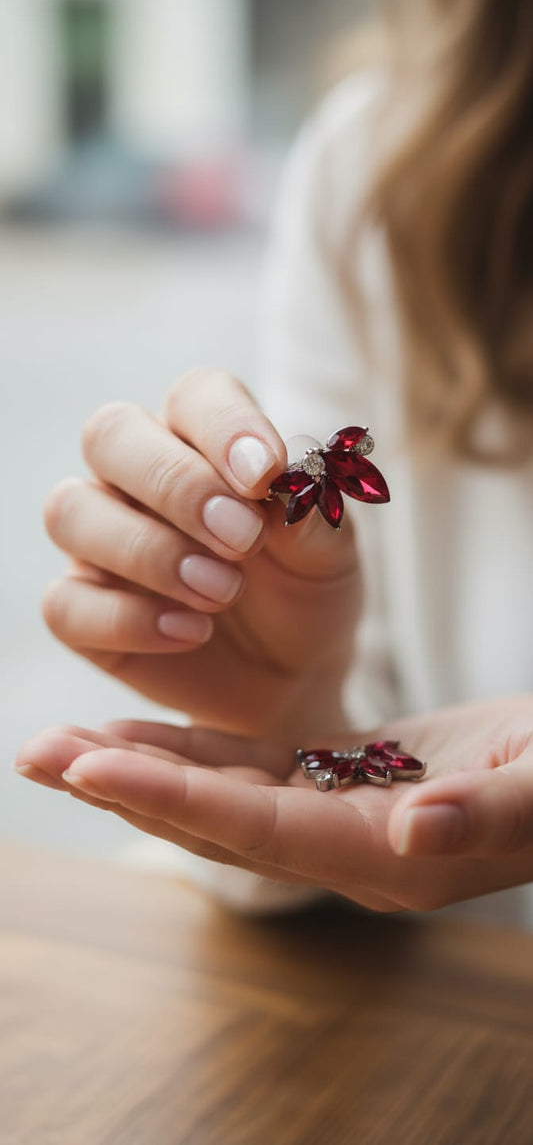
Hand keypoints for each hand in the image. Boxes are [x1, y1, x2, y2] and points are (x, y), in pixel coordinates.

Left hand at [15, 695, 532, 911]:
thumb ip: (484, 815)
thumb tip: (411, 832)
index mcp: (392, 854)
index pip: (258, 829)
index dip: (173, 796)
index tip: (91, 764)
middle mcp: (351, 849)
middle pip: (214, 823)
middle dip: (123, 789)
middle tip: (36, 753)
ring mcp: (342, 819)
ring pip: (219, 797)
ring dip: (139, 769)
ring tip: (60, 744)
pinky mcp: (344, 784)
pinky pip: (250, 773)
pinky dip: (189, 751)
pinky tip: (138, 731)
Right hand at [43, 369, 359, 744]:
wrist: (293, 676)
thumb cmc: (304, 591)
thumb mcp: (329, 555)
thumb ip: (308, 516)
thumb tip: (285, 485)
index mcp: (202, 439)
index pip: (194, 396)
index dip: (225, 426)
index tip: (266, 476)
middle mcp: (137, 476)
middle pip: (109, 434)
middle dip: (175, 483)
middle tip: (242, 539)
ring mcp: (100, 540)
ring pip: (71, 511)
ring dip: (148, 551)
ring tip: (222, 593)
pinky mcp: (83, 609)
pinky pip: (65, 602)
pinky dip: (128, 619)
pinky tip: (191, 634)